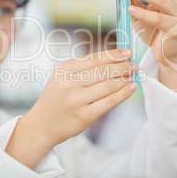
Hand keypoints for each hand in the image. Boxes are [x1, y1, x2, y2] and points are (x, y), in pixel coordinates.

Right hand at [5, 48, 138, 168]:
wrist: (42, 124)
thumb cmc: (56, 99)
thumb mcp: (62, 78)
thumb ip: (83, 69)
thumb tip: (113, 61)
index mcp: (64, 70)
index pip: (94, 59)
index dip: (114, 54)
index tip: (127, 52)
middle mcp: (69, 83)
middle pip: (103, 71)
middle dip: (123, 66)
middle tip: (134, 65)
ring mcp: (76, 100)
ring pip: (108, 85)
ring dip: (124, 79)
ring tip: (133, 76)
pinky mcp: (84, 115)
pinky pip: (109, 102)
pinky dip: (123, 94)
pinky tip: (130, 88)